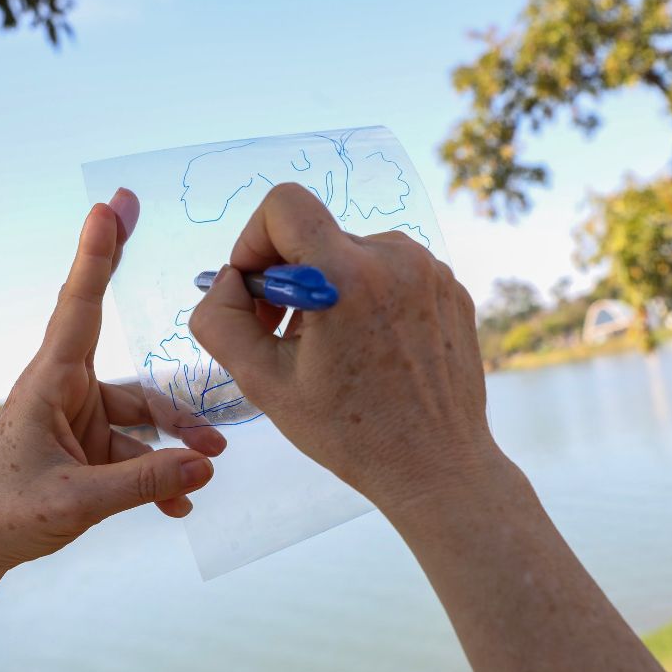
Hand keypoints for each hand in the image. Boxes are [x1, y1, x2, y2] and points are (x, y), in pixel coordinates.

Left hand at [0, 189, 224, 570]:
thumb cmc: (6, 515)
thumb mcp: (77, 501)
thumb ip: (144, 481)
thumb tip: (207, 461)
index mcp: (50, 382)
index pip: (80, 306)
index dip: (97, 255)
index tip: (109, 206)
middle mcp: (67, 389)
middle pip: (121, 346)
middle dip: (144, 312)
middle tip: (157, 235)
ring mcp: (81, 418)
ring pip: (144, 415)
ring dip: (177, 439)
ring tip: (208, 466)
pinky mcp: (90, 448)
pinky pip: (137, 452)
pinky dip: (160, 474)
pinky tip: (178, 504)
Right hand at [190, 183, 496, 509]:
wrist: (436, 467)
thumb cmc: (350, 434)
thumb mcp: (262, 382)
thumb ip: (221, 319)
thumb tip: (229, 280)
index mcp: (347, 274)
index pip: (284, 204)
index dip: (254, 239)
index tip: (256, 288)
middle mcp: (395, 257)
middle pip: (317, 235)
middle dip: (290, 277)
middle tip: (286, 337)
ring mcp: (431, 270)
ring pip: (355, 253)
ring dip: (332, 289)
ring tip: (334, 349)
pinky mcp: (451, 288)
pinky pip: (393, 272)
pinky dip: (371, 299)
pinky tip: (371, 351)